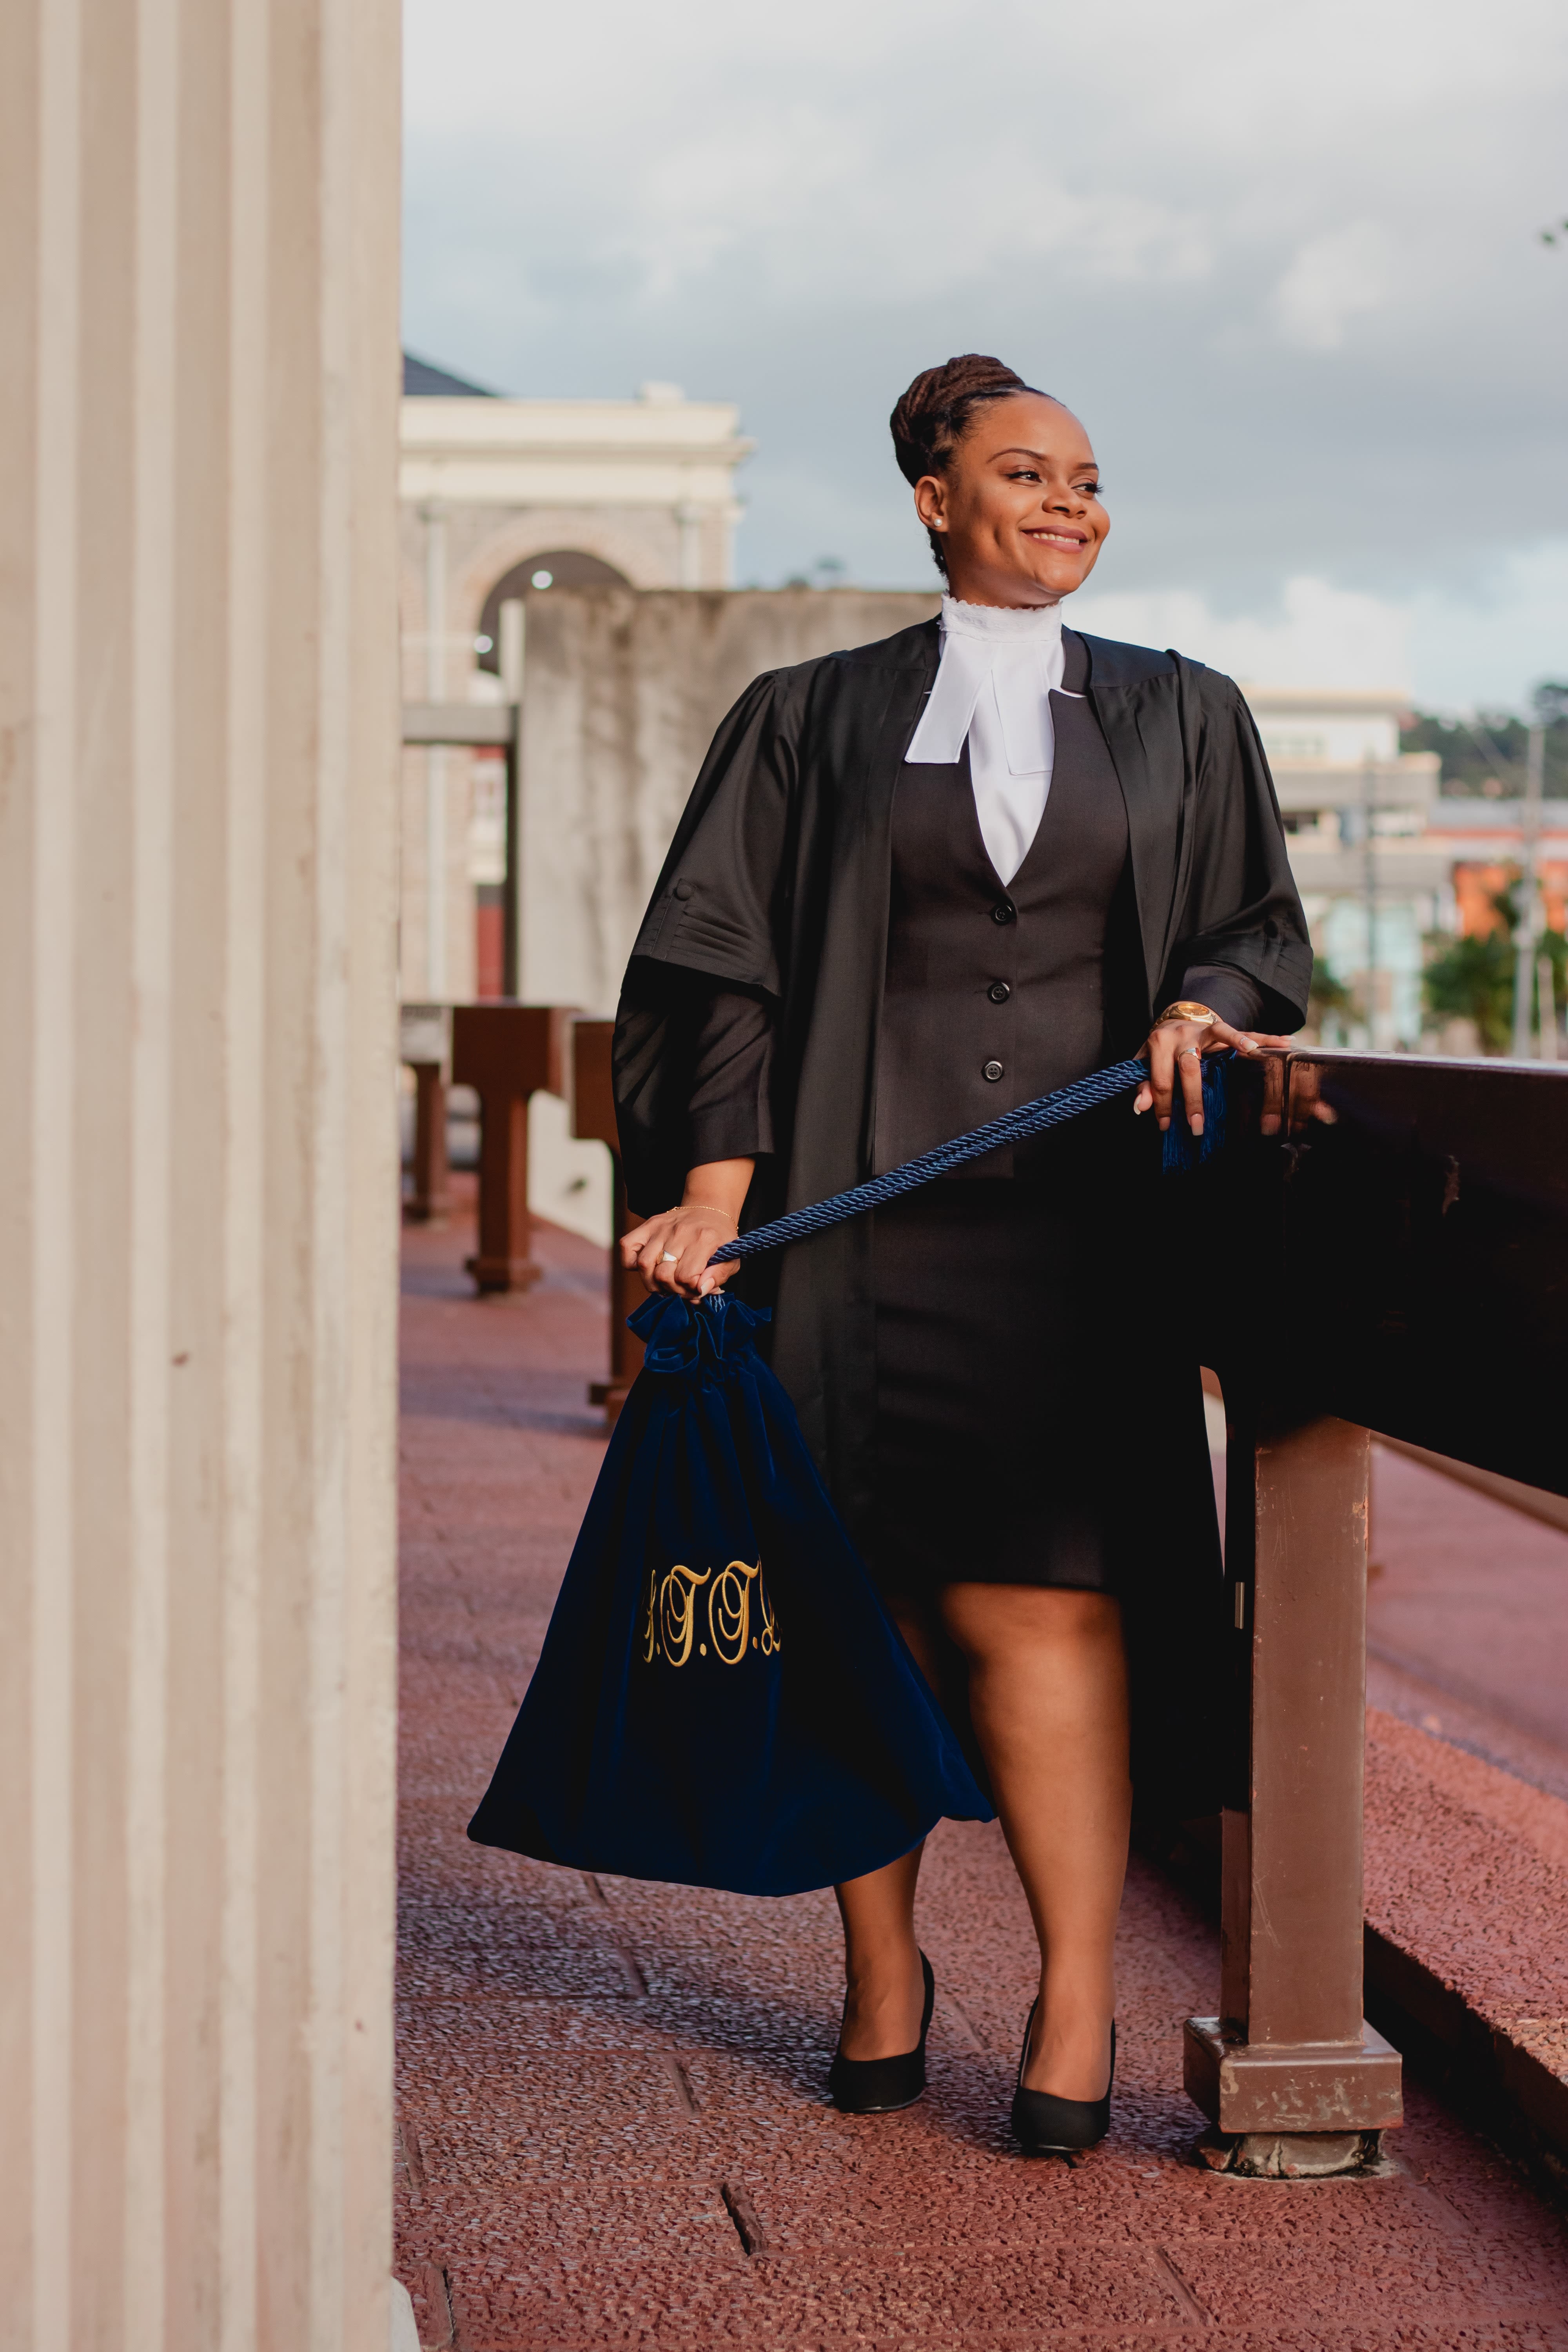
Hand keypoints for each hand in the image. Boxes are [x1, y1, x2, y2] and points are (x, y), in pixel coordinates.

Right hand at [621, 1205, 741, 1300]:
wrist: (709, 1209)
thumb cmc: (719, 1239)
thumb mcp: (732, 1258)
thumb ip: (719, 1276)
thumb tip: (700, 1289)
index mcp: (705, 1239)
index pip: (686, 1277)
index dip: (690, 1290)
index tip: (696, 1288)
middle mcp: (681, 1232)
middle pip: (663, 1274)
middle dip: (672, 1290)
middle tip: (680, 1288)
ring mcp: (662, 1228)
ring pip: (644, 1265)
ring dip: (652, 1282)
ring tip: (664, 1282)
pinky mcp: (648, 1225)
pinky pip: (627, 1247)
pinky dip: (632, 1262)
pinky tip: (648, 1267)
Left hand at [1133, 1019, 1293, 1134]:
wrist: (1173, 1020)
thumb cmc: (1160, 1049)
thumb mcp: (1145, 1064)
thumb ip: (1143, 1084)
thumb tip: (1140, 1107)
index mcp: (1160, 1042)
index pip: (1162, 1079)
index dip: (1162, 1105)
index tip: (1165, 1126)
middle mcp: (1183, 1033)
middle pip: (1189, 1067)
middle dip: (1192, 1099)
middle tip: (1196, 1126)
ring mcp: (1205, 1028)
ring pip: (1222, 1033)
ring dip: (1238, 1041)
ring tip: (1253, 1050)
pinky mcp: (1222, 1028)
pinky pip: (1245, 1030)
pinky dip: (1266, 1037)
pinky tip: (1285, 1042)